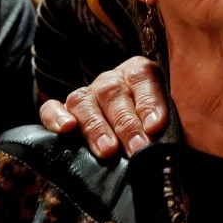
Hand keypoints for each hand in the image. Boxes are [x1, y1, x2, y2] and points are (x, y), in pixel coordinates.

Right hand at [38, 56, 167, 157]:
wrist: (137, 133)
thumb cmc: (155, 126)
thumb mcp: (170, 119)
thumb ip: (170, 123)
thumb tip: (167, 138)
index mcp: (140, 72)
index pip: (144, 78)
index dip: (149, 102)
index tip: (155, 127)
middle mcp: (112, 79)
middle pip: (114, 93)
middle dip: (127, 124)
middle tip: (137, 148)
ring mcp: (87, 94)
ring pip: (84, 101)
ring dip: (96, 127)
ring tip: (108, 150)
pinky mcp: (65, 111)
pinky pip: (52, 108)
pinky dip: (56, 116)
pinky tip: (66, 129)